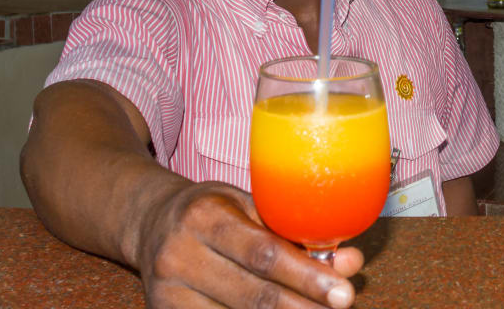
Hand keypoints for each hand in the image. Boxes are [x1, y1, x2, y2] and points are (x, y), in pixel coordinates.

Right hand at [136, 181, 362, 307]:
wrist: (151, 223)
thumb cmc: (215, 211)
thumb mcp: (250, 206)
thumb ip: (297, 233)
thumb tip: (351, 262)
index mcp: (204, 216)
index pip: (263, 253)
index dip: (306, 276)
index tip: (343, 291)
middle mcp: (179, 255)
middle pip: (254, 295)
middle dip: (303, 307)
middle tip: (342, 306)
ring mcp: (167, 292)